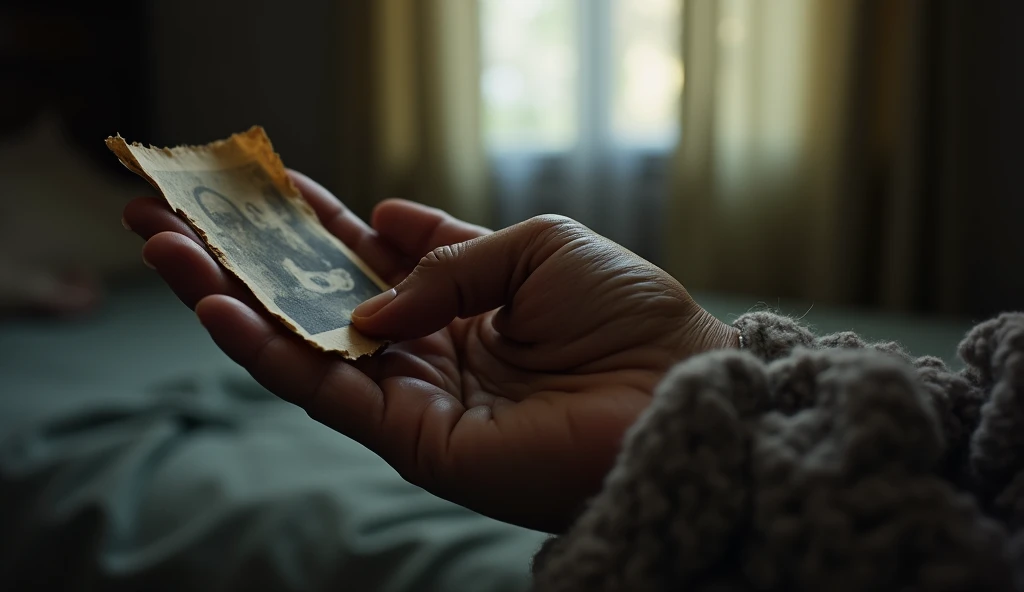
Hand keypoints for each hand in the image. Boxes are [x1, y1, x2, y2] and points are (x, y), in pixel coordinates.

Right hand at [123, 172, 736, 531]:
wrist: (671, 392)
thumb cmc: (625, 315)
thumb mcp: (537, 248)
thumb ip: (448, 253)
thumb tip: (378, 225)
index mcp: (459, 296)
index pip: (361, 254)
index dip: (303, 218)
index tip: (245, 180)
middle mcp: (426, 347)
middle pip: (313, 298)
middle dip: (240, 256)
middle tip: (166, 211)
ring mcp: (413, 396)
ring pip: (300, 344)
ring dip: (225, 297)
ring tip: (161, 247)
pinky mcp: (412, 441)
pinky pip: (324, 392)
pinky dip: (265, 350)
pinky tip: (215, 306)